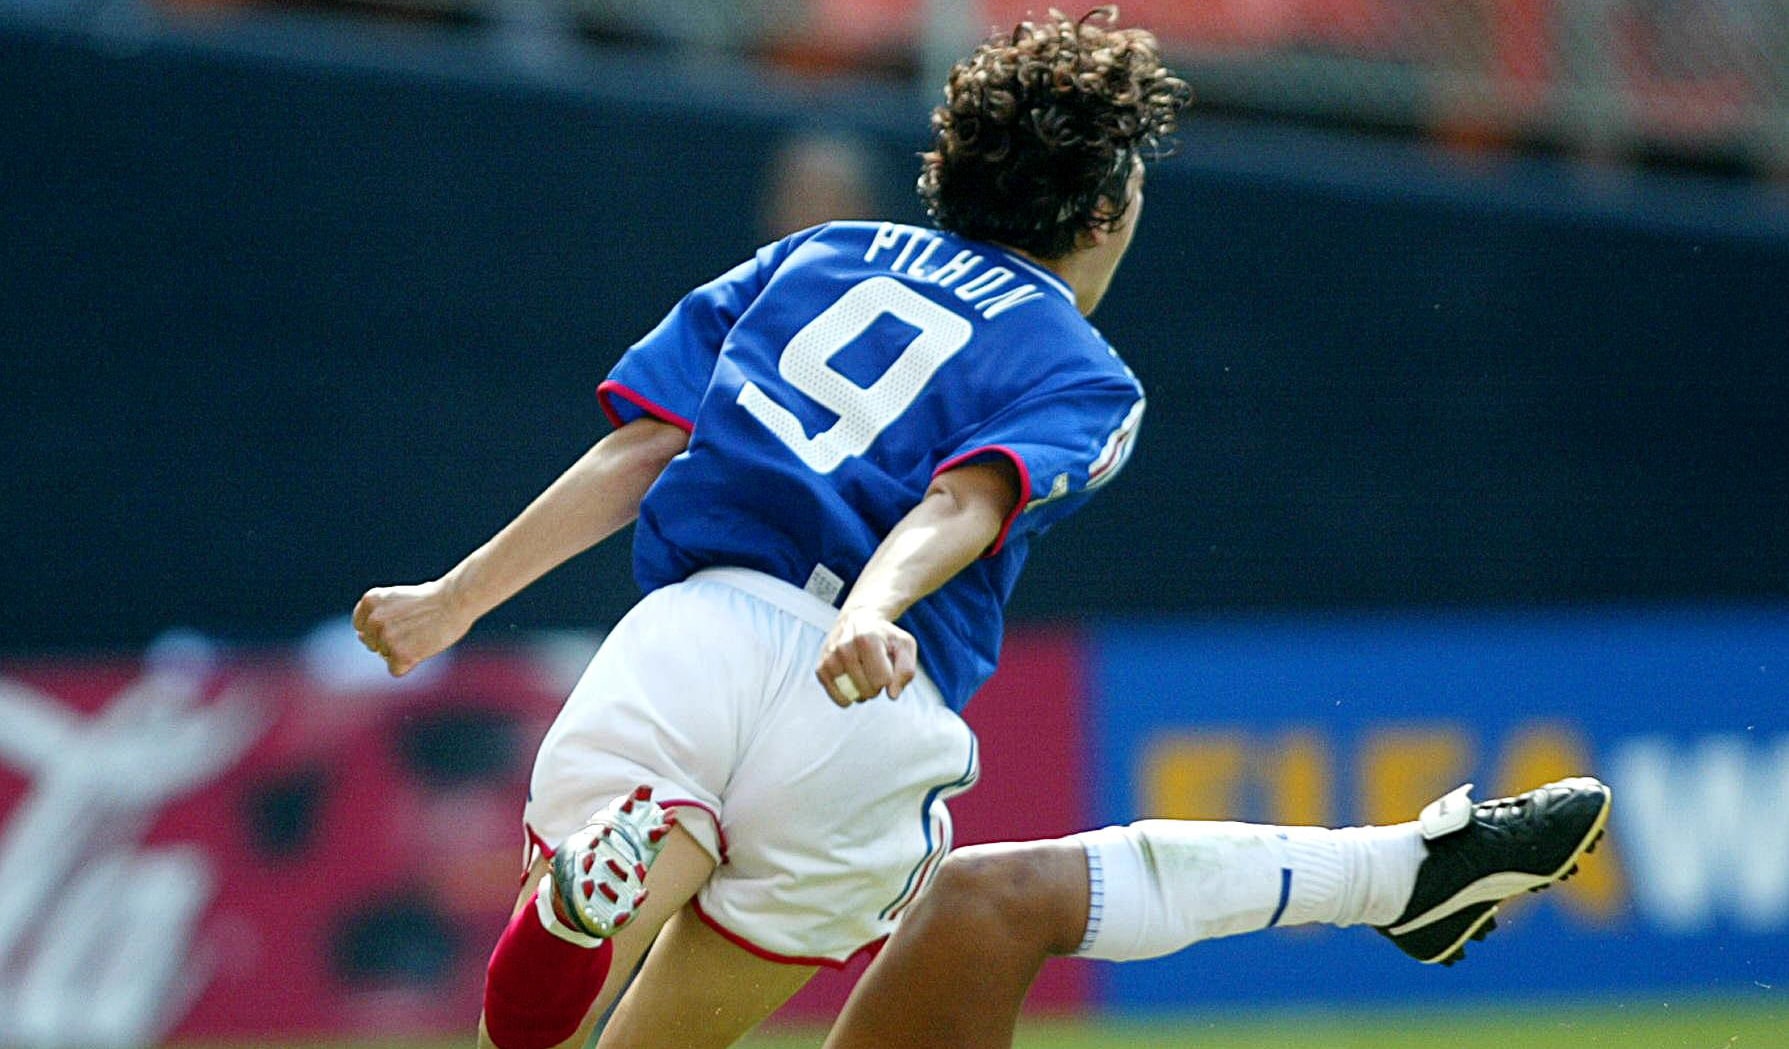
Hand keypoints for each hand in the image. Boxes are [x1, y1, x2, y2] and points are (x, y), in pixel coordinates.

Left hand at [352, 579, 473, 676]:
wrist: (456, 601)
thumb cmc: (433, 599)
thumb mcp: (397, 599)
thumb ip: (377, 615)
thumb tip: (358, 637)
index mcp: (370, 600)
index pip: (361, 625)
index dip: (382, 626)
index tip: (401, 620)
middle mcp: (373, 619)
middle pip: (372, 643)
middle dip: (391, 640)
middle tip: (415, 627)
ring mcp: (386, 638)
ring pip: (385, 655)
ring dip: (402, 650)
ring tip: (422, 634)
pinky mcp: (400, 654)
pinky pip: (395, 670)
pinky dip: (408, 664)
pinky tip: (423, 648)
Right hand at [816, 607, 918, 706]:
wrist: (858, 620)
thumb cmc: (885, 636)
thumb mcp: (904, 645)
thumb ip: (906, 670)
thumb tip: (892, 695)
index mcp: (866, 639)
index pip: (883, 680)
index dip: (890, 678)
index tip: (887, 664)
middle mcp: (844, 648)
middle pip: (869, 691)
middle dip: (877, 685)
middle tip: (875, 667)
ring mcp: (830, 659)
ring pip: (854, 696)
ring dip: (864, 692)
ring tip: (865, 673)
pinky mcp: (821, 669)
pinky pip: (839, 698)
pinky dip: (849, 696)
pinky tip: (853, 682)